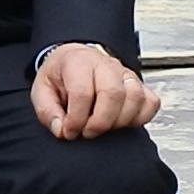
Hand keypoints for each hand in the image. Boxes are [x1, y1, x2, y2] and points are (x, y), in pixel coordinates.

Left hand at [33, 42, 160, 139]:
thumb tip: (61, 129)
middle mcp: (106, 64)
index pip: (83, 92)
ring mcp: (126, 74)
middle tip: (87, 132)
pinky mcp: (139, 85)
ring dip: (119, 121)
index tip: (70, 131)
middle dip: (99, 122)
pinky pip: (151, 102)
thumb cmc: (61, 76)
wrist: (76, 61)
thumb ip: (47, 112)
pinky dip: (140, 118)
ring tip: (104, 128)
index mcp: (78, 62)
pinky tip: (122, 123)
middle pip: (113, 94)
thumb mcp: (42, 91)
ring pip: (135, 97)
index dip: (76, 119)